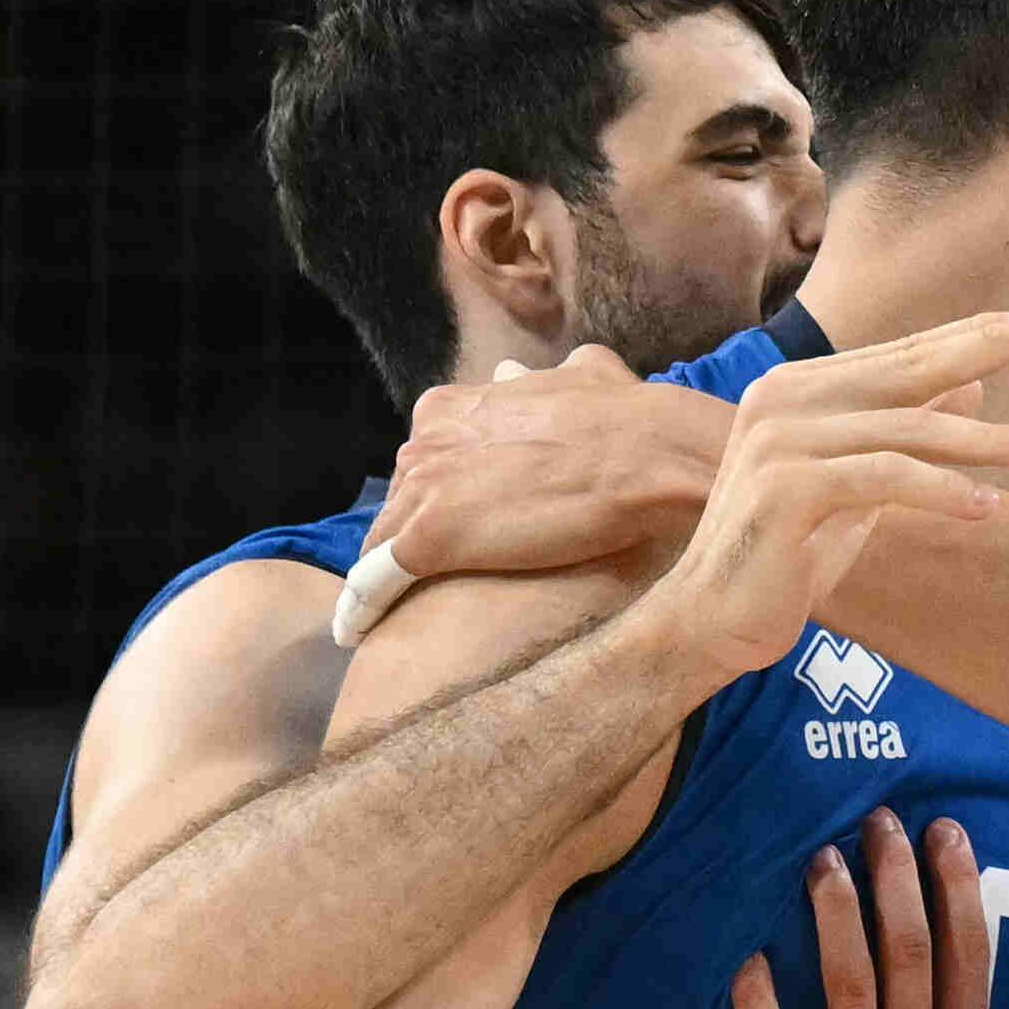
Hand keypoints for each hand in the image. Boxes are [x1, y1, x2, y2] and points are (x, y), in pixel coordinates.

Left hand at [336, 349, 743, 644]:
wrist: (652, 457)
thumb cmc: (629, 420)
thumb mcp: (578, 377)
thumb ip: (537, 378)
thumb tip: (511, 370)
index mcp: (450, 407)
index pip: (424, 463)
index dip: (438, 498)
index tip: (458, 529)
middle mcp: (424, 443)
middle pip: (398, 503)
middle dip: (413, 537)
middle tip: (436, 580)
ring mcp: (423, 490)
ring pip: (381, 544)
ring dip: (383, 580)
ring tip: (384, 620)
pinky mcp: (429, 540)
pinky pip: (375, 582)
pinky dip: (361, 611)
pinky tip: (355, 637)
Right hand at [606, 309, 1008, 686]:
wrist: (710, 619)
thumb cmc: (788, 554)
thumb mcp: (860, 484)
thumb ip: (905, 429)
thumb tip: (976, 378)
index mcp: (796, 389)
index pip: (900, 354)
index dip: (970, 333)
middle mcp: (782, 399)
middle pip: (907, 370)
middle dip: (986, 347)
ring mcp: (779, 440)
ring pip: (906, 429)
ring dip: (985, 440)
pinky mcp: (785, 488)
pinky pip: (884, 479)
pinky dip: (942, 491)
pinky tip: (989, 506)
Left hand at [735, 811, 1008, 1008]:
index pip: (965, 955)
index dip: (956, 888)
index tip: (946, 835)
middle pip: (904, 954)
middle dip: (894, 881)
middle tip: (878, 823)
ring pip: (844, 987)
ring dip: (833, 919)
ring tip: (822, 863)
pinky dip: (761, 1006)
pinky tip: (752, 959)